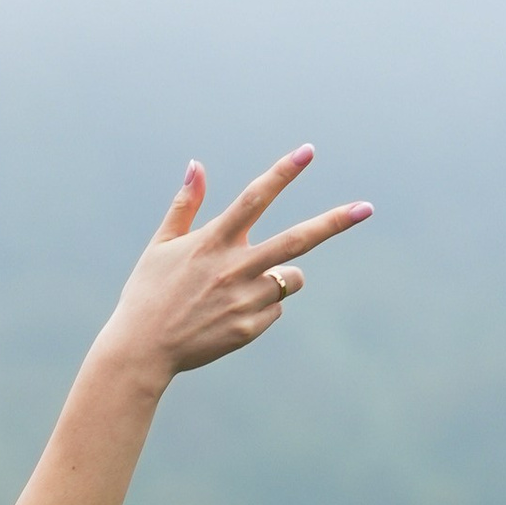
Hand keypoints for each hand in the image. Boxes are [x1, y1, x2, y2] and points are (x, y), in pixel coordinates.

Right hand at [99, 151, 371, 393]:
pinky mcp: (247, 329)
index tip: (308, 152)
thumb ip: (185, 205)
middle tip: (366, 208)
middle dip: (334, 222)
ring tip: (245, 288)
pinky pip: (275, 309)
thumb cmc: (147, 295)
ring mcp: (244, 300)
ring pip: (291, 278)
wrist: (139, 353)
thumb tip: (196, 163)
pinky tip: (230, 316)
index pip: (255, 198)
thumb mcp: (160, 246)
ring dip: (282, 275)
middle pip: (296, 239)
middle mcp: (234, 268)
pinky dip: (263, 308)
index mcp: (213, 241)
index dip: (283, 172)